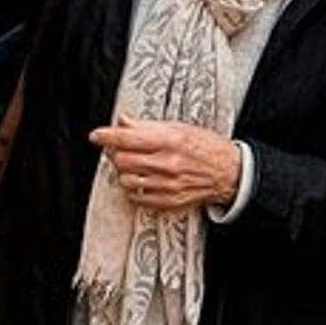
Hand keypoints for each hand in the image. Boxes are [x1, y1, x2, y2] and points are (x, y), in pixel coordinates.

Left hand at [88, 116, 242, 211]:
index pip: (128, 138)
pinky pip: (137, 197)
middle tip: (125, 149)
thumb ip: (148, 126)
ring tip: (136, 165)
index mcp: (170, 141)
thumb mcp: (180, 128)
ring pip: (126, 180)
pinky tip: (143, 180)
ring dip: (125, 172)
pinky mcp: (168, 202)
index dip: (107, 136)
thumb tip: (123, 122)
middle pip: (123, 160)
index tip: (96, 135)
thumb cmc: (205, 146)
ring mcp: (167, 185)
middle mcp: (167, 164)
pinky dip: (134, 188)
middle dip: (118, 153)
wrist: (229, 172)